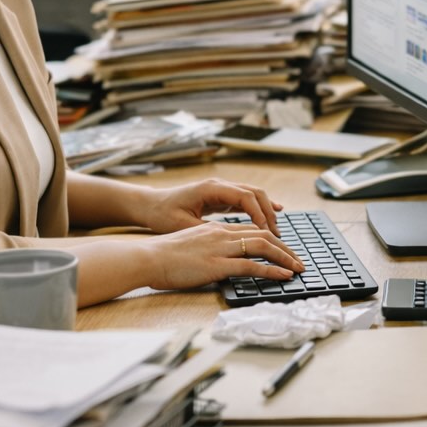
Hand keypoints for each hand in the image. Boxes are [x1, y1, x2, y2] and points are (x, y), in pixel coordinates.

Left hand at [142, 179, 282, 232]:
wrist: (149, 205)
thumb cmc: (162, 215)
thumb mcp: (182, 225)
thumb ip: (207, 230)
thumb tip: (231, 240)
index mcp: (212, 189)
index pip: (246, 197)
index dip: (260, 214)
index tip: (267, 233)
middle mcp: (220, 185)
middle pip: (255, 193)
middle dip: (269, 213)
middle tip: (278, 235)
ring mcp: (221, 190)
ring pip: (253, 196)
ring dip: (266, 212)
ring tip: (276, 232)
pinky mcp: (221, 197)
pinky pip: (246, 200)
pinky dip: (260, 209)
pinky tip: (272, 216)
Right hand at [145, 222, 304, 289]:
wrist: (146, 258)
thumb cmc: (162, 256)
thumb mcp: (190, 247)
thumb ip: (209, 249)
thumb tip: (220, 260)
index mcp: (215, 230)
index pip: (251, 230)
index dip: (271, 239)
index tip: (283, 250)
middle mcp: (222, 235)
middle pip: (263, 235)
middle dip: (285, 248)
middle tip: (298, 260)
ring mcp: (220, 248)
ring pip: (262, 246)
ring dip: (285, 257)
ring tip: (298, 268)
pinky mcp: (217, 264)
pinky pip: (251, 265)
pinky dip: (271, 270)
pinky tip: (283, 275)